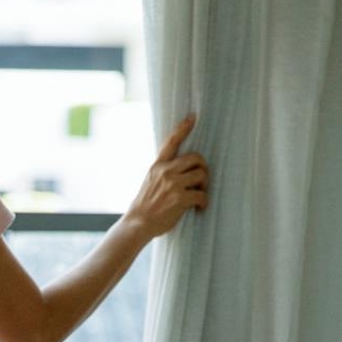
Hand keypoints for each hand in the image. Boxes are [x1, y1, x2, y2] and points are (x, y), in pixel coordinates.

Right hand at [125, 115, 208, 240]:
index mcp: (157, 166)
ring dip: (204, 186)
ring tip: (199, 196)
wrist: (137, 224)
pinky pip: (201, 195)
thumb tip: (182, 171)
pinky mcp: (179, 198)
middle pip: (196, 157)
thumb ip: (163, 173)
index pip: (171, 142)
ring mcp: (172, 184)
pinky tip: (199, 208)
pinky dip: (203, 202)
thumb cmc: (145, 206)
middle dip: (203, 168)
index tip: (193, 117)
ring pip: (201, 175)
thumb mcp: (149, 182)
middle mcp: (165, 171)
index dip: (183, 128)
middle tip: (202, 180)